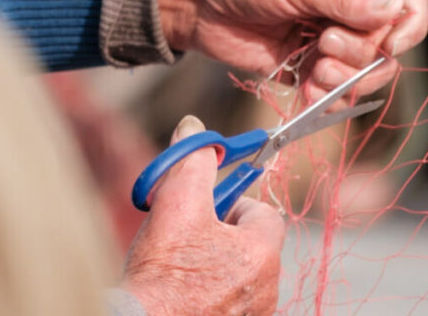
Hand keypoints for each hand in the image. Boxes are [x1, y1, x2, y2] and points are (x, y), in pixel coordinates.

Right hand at [122, 115, 283, 315]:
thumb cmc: (162, 275)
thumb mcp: (176, 201)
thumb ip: (193, 160)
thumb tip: (195, 129)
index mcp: (260, 254)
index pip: (264, 213)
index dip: (233, 202)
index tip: (207, 205)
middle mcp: (266, 291)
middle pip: (251, 244)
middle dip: (221, 233)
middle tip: (188, 232)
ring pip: (240, 275)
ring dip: (216, 263)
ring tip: (181, 263)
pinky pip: (230, 302)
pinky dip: (211, 292)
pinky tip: (183, 290)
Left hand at [157, 0, 427, 99]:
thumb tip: (397, 11)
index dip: (408, 23)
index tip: (387, 41)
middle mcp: (347, 4)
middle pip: (389, 44)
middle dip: (362, 55)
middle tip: (323, 45)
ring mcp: (327, 37)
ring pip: (366, 73)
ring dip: (344, 81)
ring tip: (313, 72)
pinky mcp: (306, 65)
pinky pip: (335, 92)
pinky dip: (326, 98)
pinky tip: (305, 91)